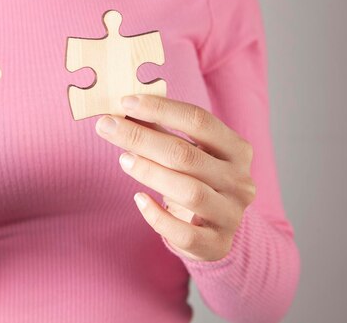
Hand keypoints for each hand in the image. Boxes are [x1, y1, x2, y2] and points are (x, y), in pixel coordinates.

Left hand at [95, 94, 255, 261]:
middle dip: (141, 138)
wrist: (216, 229)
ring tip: (122, 159)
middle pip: (187, 155)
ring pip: (188, 191)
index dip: (161, 109)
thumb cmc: (195, 180)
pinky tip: (138, 199)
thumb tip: (122, 108)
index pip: (199, 120)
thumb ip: (159, 129)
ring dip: (150, 172)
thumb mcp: (187, 152)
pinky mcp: (216, 245)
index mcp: (236, 150)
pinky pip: (184, 233)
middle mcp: (239, 181)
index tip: (126, 102)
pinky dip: (157, 216)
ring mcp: (230, 215)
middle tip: (107, 126)